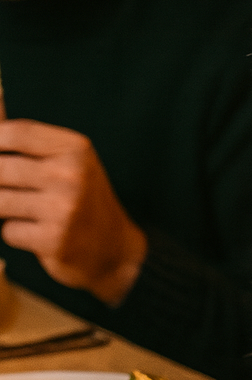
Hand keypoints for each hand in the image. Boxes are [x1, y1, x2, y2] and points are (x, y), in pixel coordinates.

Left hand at [0, 119, 147, 305]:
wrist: (114, 246)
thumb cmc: (81, 199)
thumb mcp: (68, 162)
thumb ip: (29, 144)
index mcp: (76, 149)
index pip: (16, 133)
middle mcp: (72, 175)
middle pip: (0, 168)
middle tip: (15, 192)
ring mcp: (64, 208)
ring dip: (4, 210)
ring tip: (25, 212)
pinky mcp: (54, 239)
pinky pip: (8, 231)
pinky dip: (15, 233)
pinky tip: (37, 232)